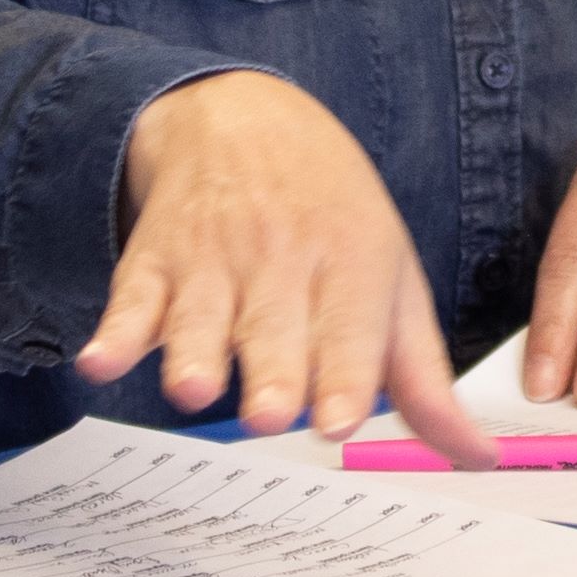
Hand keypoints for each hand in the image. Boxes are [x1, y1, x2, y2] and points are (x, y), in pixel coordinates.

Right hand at [88, 70, 483, 454]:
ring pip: (202, 315)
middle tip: (272, 414)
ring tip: (193, 389)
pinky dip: (115, 329)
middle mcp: (282, 260)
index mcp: (352, 266)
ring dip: (195, 352)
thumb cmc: (332, 218)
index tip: (340, 418)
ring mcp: (213, 258)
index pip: (350, 327)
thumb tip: (476, 459)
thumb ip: (423, 380)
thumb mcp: (392, 281)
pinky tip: (100, 361)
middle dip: (274, 371)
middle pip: (275, 327)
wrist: (243, 117)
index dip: (345, 375)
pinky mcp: (154, 259)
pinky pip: (132, 296)